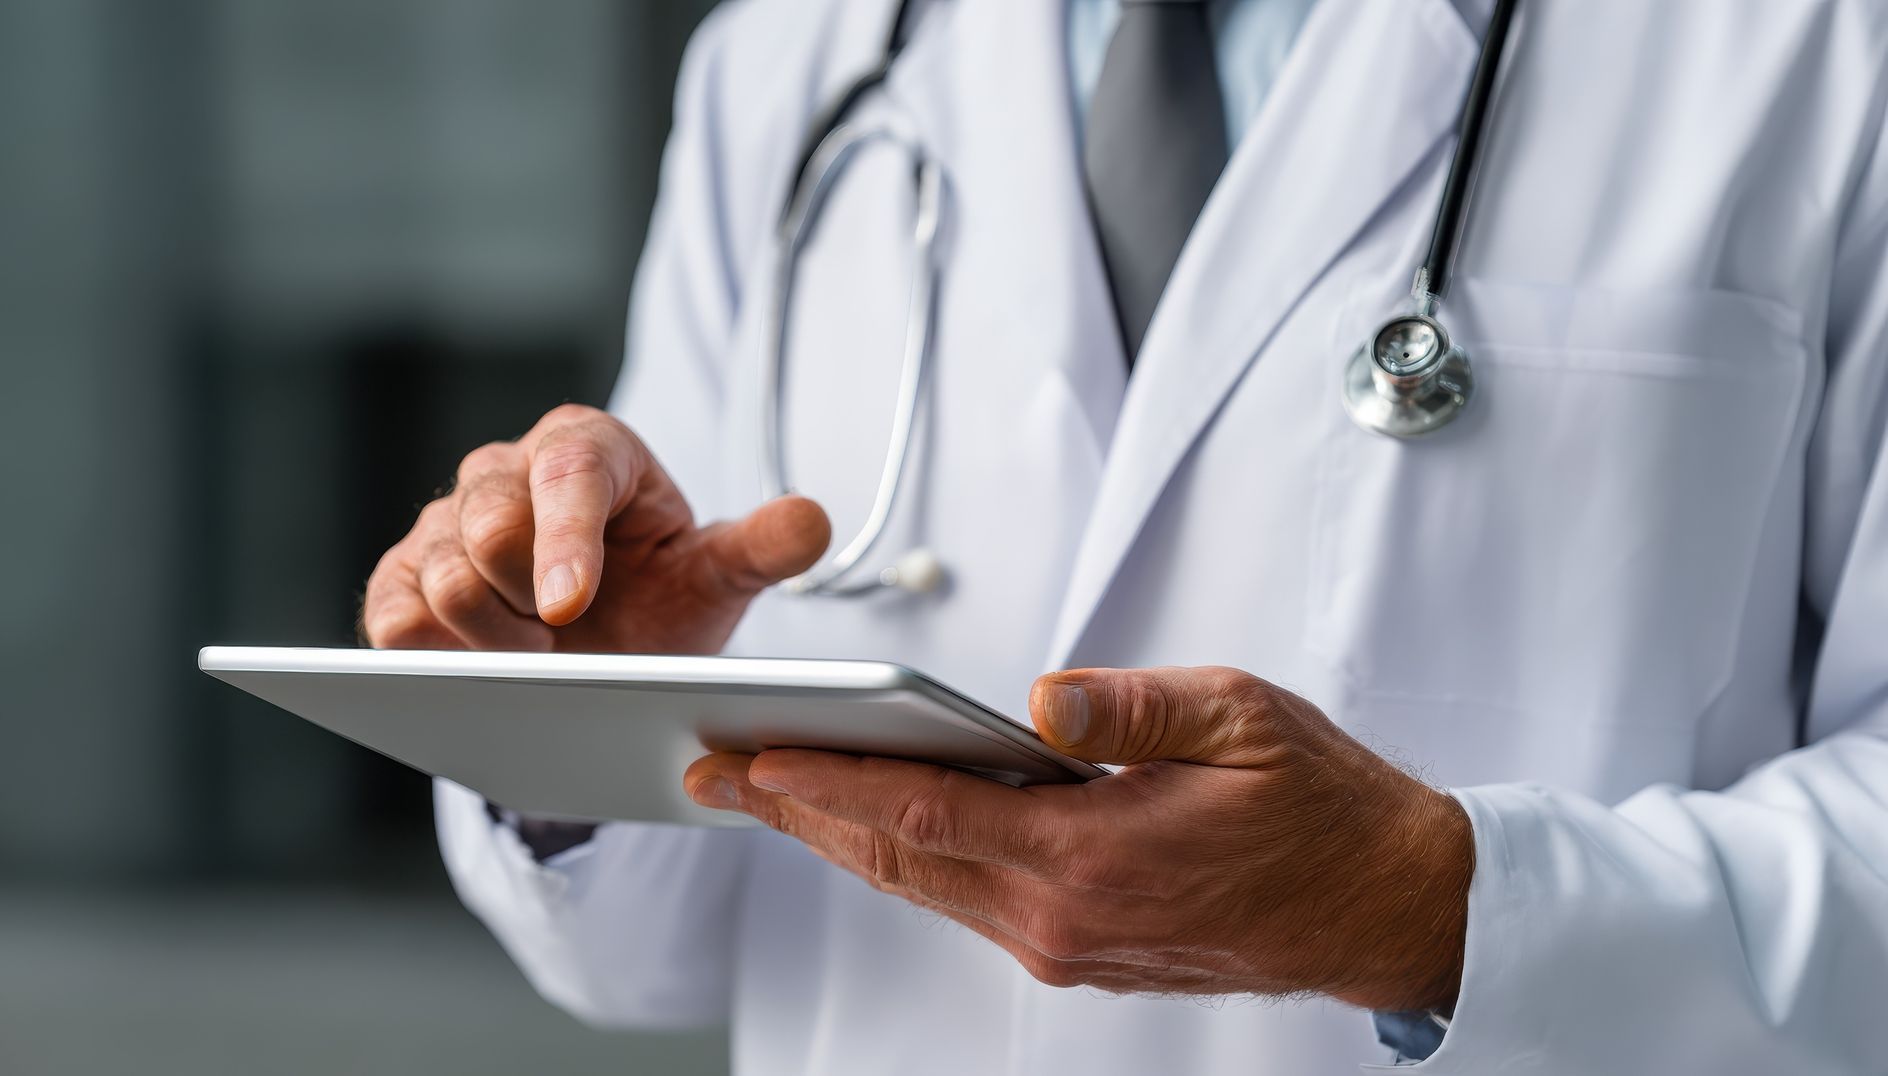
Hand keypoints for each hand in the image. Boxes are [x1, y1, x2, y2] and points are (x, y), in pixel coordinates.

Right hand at [361, 404, 830, 652]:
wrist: (609, 646)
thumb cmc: (661, 596)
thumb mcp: (716, 576)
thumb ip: (761, 548)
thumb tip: (813, 520)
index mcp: (589, 448)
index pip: (568, 470)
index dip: (564, 539)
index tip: (570, 606)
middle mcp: (507, 470)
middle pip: (487, 524)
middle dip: (526, 600)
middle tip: (569, 642)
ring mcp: (446, 520)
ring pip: (439, 573)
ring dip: (489, 635)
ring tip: (543, 657)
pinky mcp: (402, 574)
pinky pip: (392, 612)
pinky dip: (434, 650)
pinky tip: (484, 667)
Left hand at [685, 666, 1472, 1010]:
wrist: (1384, 909)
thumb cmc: (1322, 806)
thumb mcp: (1243, 720)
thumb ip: (1132, 705)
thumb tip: (1038, 696)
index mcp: (1091, 857)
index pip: (924, 815)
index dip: (826, 784)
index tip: (749, 756)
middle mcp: (1060, 918)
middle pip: (897, 859)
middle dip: (795, 814)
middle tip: (710, 770)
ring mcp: (1067, 945)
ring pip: (923, 885)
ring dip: (839, 838)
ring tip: (764, 792)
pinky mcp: (1080, 951)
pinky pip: (966, 899)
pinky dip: (906, 858)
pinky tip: (873, 824)